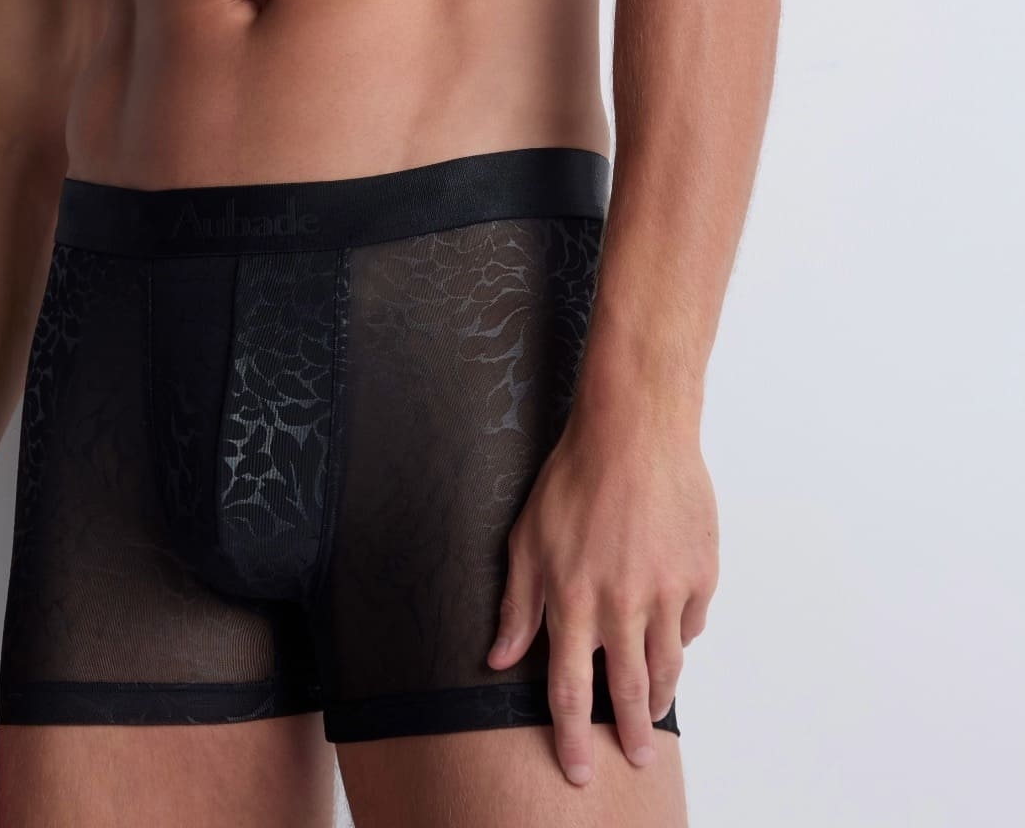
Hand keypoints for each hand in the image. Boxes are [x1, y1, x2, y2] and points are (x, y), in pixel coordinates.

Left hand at [486, 408, 717, 785]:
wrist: (635, 429)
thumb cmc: (575, 476)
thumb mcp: (528, 537)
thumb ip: (518, 604)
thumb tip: (498, 658)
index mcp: (575, 599)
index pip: (571, 690)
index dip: (573, 736)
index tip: (578, 770)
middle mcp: (623, 605)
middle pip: (628, 689)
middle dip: (631, 733)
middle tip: (637, 758)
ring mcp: (668, 591)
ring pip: (668, 664)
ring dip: (660, 695)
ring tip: (654, 712)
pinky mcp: (701, 573)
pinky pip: (692, 623)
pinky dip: (681, 635)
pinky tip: (672, 635)